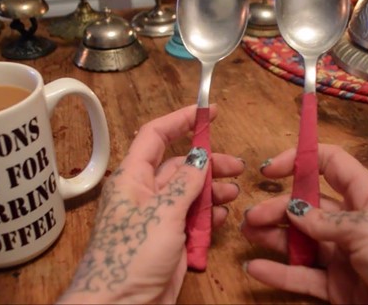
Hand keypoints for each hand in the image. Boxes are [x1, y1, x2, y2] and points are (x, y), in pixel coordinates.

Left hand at [58, 105, 242, 303]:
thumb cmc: (130, 256)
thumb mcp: (160, 214)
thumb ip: (184, 183)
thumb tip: (201, 157)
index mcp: (132, 178)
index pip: (155, 136)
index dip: (181, 120)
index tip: (209, 111)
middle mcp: (144, 194)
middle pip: (180, 166)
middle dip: (208, 164)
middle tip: (236, 167)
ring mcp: (158, 218)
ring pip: (190, 194)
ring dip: (212, 191)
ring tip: (233, 195)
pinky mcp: (170, 241)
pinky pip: (192, 220)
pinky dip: (208, 216)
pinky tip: (222, 218)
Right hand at [241, 144, 367, 303]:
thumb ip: (327, 221)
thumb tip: (293, 209)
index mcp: (366, 196)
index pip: (329, 164)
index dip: (299, 160)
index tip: (269, 170)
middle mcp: (350, 221)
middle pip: (306, 205)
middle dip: (277, 207)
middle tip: (251, 217)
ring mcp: (342, 255)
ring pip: (300, 240)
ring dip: (272, 236)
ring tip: (246, 234)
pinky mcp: (337, 286)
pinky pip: (303, 276)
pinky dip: (279, 273)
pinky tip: (256, 269)